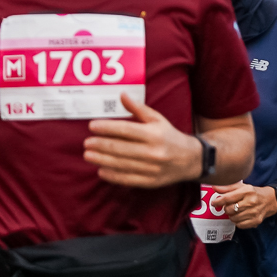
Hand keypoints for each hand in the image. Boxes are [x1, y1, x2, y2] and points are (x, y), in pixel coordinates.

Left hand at [83, 94, 201, 186]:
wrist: (190, 159)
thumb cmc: (169, 136)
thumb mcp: (157, 119)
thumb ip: (138, 108)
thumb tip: (121, 95)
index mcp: (155, 134)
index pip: (126, 130)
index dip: (107, 127)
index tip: (92, 126)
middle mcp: (153, 151)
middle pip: (120, 148)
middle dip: (100, 144)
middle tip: (86, 142)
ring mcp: (151, 168)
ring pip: (121, 164)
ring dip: (101, 159)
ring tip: (88, 155)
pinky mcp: (150, 181)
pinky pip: (127, 179)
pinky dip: (112, 175)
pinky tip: (101, 170)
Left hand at [212, 181, 276, 228]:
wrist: (271, 200)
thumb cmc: (254, 193)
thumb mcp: (243, 187)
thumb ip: (228, 187)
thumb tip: (214, 187)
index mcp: (247, 191)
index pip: (228, 198)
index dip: (218, 201)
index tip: (214, 203)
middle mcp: (251, 202)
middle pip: (229, 209)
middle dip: (227, 208)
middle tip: (231, 206)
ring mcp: (254, 212)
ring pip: (233, 218)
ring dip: (232, 215)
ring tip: (236, 211)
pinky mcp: (255, 221)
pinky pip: (239, 225)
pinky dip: (238, 222)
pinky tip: (241, 216)